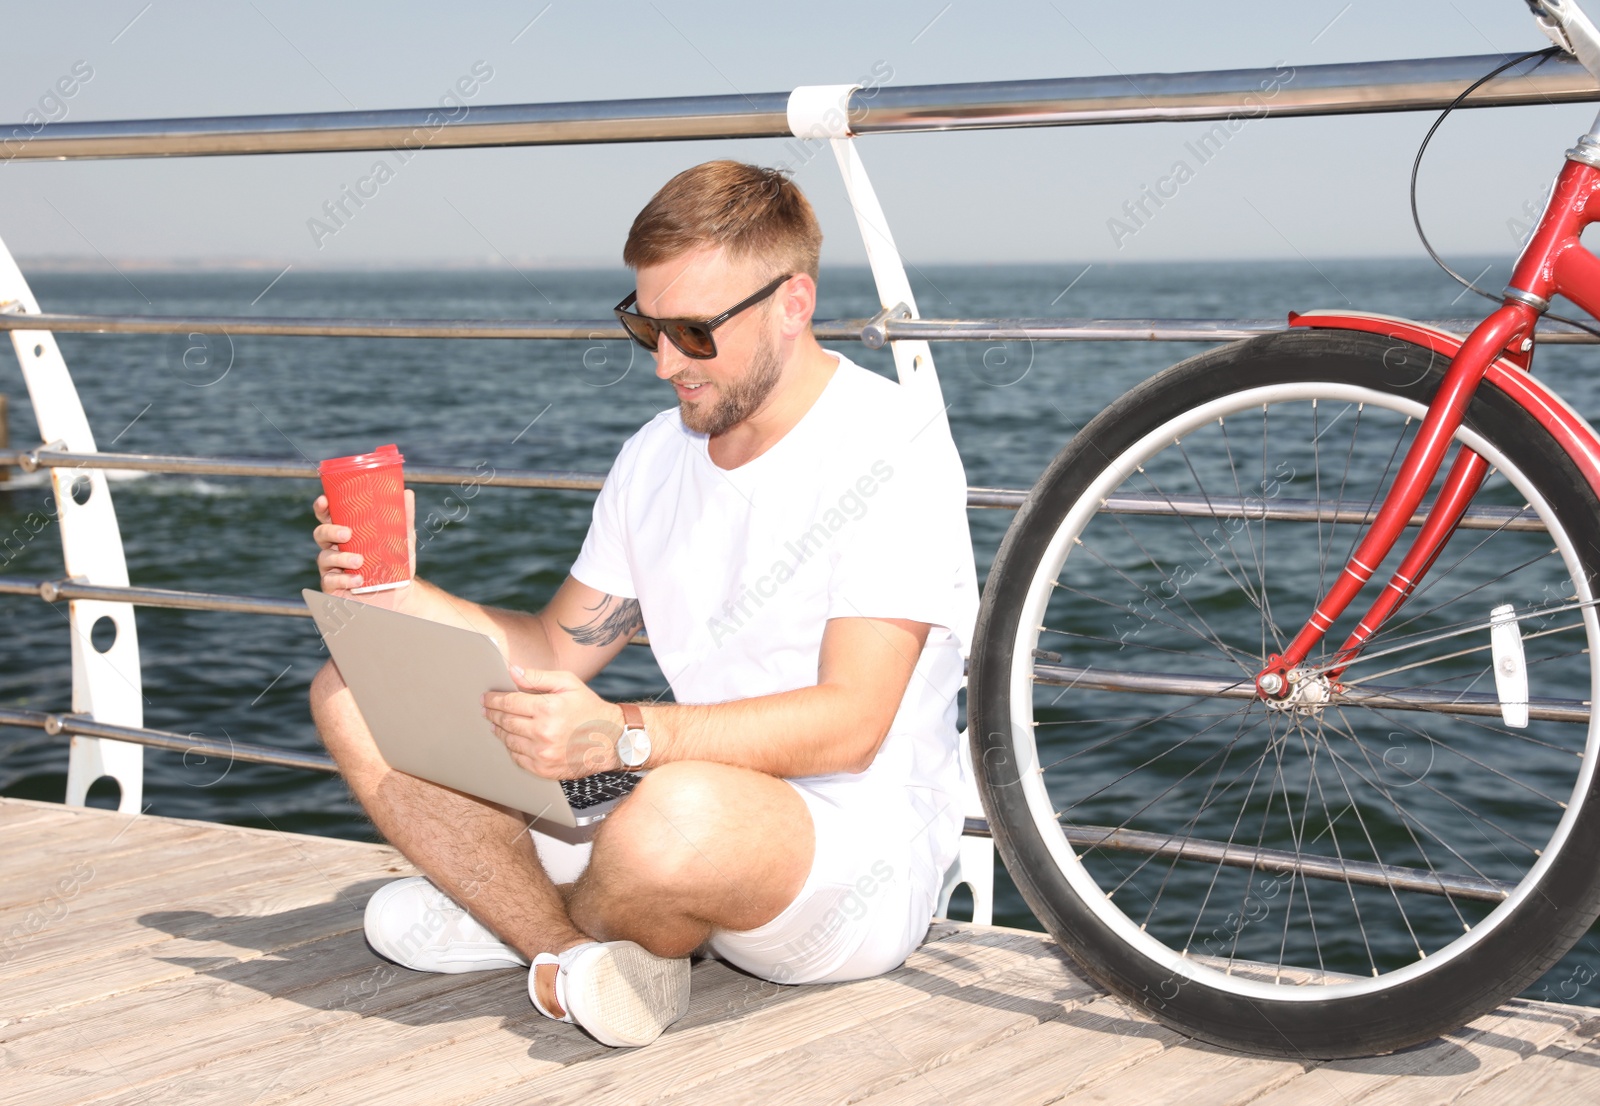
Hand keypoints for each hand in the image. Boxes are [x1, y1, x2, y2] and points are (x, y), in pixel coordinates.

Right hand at [312, 489, 415, 600]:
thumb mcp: (402, 539)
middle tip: (348, 534)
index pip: (327, 517)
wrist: (400, 593)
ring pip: (324, 558)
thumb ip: (403, 517)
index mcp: (346, 533)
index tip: (324, 500)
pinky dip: (344, 580)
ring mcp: (332, 568)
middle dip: (330, 531)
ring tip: (359, 561)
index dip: (321, 508)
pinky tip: (358, 579)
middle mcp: (334, 548)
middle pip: (320, 534)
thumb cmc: (396, 562)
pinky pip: (331, 582)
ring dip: (341, 558)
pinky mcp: (334, 588)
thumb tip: (408, 492)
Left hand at [483, 667, 623, 778]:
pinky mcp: (544, 769)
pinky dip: (511, 748)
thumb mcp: (569, 684)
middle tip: (486, 710)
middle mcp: (543, 732)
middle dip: (493, 714)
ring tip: (496, 724)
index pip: (509, 702)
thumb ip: (538, 677)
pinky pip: (518, 758)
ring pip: (509, 741)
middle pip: (505, 722)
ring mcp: (543, 754)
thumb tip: (512, 671)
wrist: (612, 740)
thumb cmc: (589, 709)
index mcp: (548, 708)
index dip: (494, 699)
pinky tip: (512, 740)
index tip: (486, 698)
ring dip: (499, 731)